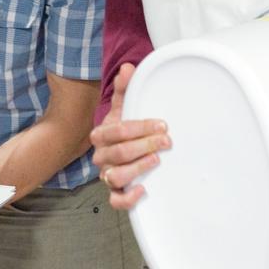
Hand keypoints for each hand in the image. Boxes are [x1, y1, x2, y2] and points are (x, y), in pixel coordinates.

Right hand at [89, 63, 169, 210]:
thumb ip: (124, 88)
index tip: (162, 125)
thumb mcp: (124, 106)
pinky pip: (115, 200)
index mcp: (102, 134)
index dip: (140, 127)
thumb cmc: (125, 126)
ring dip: (137, 168)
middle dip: (143, 146)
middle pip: (117, 153)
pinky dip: (128, 198)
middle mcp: (101, 156)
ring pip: (115, 176)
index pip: (117, 131)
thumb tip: (128, 68)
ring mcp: (107, 174)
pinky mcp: (116, 192)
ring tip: (156, 160)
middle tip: (166, 141)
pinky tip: (143, 189)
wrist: (124, 147)